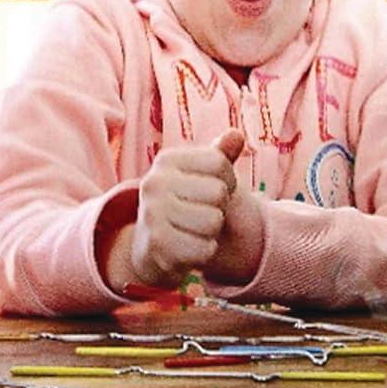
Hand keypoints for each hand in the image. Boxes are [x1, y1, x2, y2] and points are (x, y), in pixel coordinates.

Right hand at [104, 131, 262, 290]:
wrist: (150, 249)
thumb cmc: (184, 204)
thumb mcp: (200, 176)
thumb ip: (221, 155)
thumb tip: (236, 135)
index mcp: (166, 160)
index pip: (220, 163)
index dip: (227, 180)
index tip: (210, 191)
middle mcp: (154, 183)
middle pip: (219, 192)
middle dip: (219, 207)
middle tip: (201, 213)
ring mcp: (152, 214)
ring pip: (213, 221)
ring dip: (212, 231)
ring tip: (195, 230)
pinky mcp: (157, 246)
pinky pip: (206, 249)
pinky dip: (205, 252)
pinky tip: (190, 248)